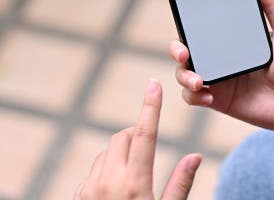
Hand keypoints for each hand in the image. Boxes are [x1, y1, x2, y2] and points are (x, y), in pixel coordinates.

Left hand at [75, 79, 201, 199]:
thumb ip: (180, 183)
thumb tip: (195, 156)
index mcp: (136, 184)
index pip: (145, 135)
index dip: (151, 107)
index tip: (154, 84)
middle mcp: (109, 182)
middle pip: (122, 138)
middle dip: (135, 137)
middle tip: (147, 152)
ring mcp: (90, 188)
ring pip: (105, 153)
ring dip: (120, 156)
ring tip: (131, 180)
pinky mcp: (79, 195)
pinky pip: (93, 172)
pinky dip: (105, 172)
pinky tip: (115, 192)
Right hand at [169, 0, 273, 139]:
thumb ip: (272, 6)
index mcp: (234, 38)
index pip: (204, 26)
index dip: (189, 20)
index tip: (184, 13)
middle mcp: (222, 57)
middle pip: (187, 49)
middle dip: (176, 49)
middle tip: (183, 52)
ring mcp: (219, 79)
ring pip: (184, 73)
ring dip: (183, 74)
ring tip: (198, 80)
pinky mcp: (219, 100)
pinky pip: (193, 97)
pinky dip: (193, 95)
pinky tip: (208, 94)